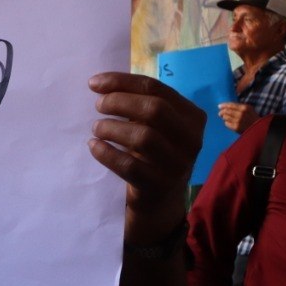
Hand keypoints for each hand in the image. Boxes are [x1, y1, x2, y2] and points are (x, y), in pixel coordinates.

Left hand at [88, 72, 204, 243]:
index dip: (122, 82)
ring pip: (144, 137)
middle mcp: (192, 139)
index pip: (156, 89)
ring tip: (97, 128)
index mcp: (192, 117)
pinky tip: (94, 147)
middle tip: (98, 106)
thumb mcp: (153, 128)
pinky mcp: (160, 186)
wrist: (159, 203)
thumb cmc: (152, 156)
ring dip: (112, 128)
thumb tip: (100, 85)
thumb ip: (137, 106)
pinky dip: (107, 153)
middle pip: (154, 109)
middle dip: (119, 102)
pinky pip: (130, 166)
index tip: (93, 83)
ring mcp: (178, 164)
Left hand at [217, 102, 258, 132]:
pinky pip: (226, 123)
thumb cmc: (251, 117)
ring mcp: (238, 121)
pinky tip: (229, 122)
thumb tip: (226, 105)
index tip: (219, 106)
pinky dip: (226, 122)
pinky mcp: (236, 127)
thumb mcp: (248, 108)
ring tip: (224, 117)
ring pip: (225, 117)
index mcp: (244, 108)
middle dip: (221, 112)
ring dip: (224, 117)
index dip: (223, 105)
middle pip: (226, 111)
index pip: (230, 105)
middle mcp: (241, 114)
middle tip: (220, 113)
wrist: (257, 127)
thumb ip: (238, 106)